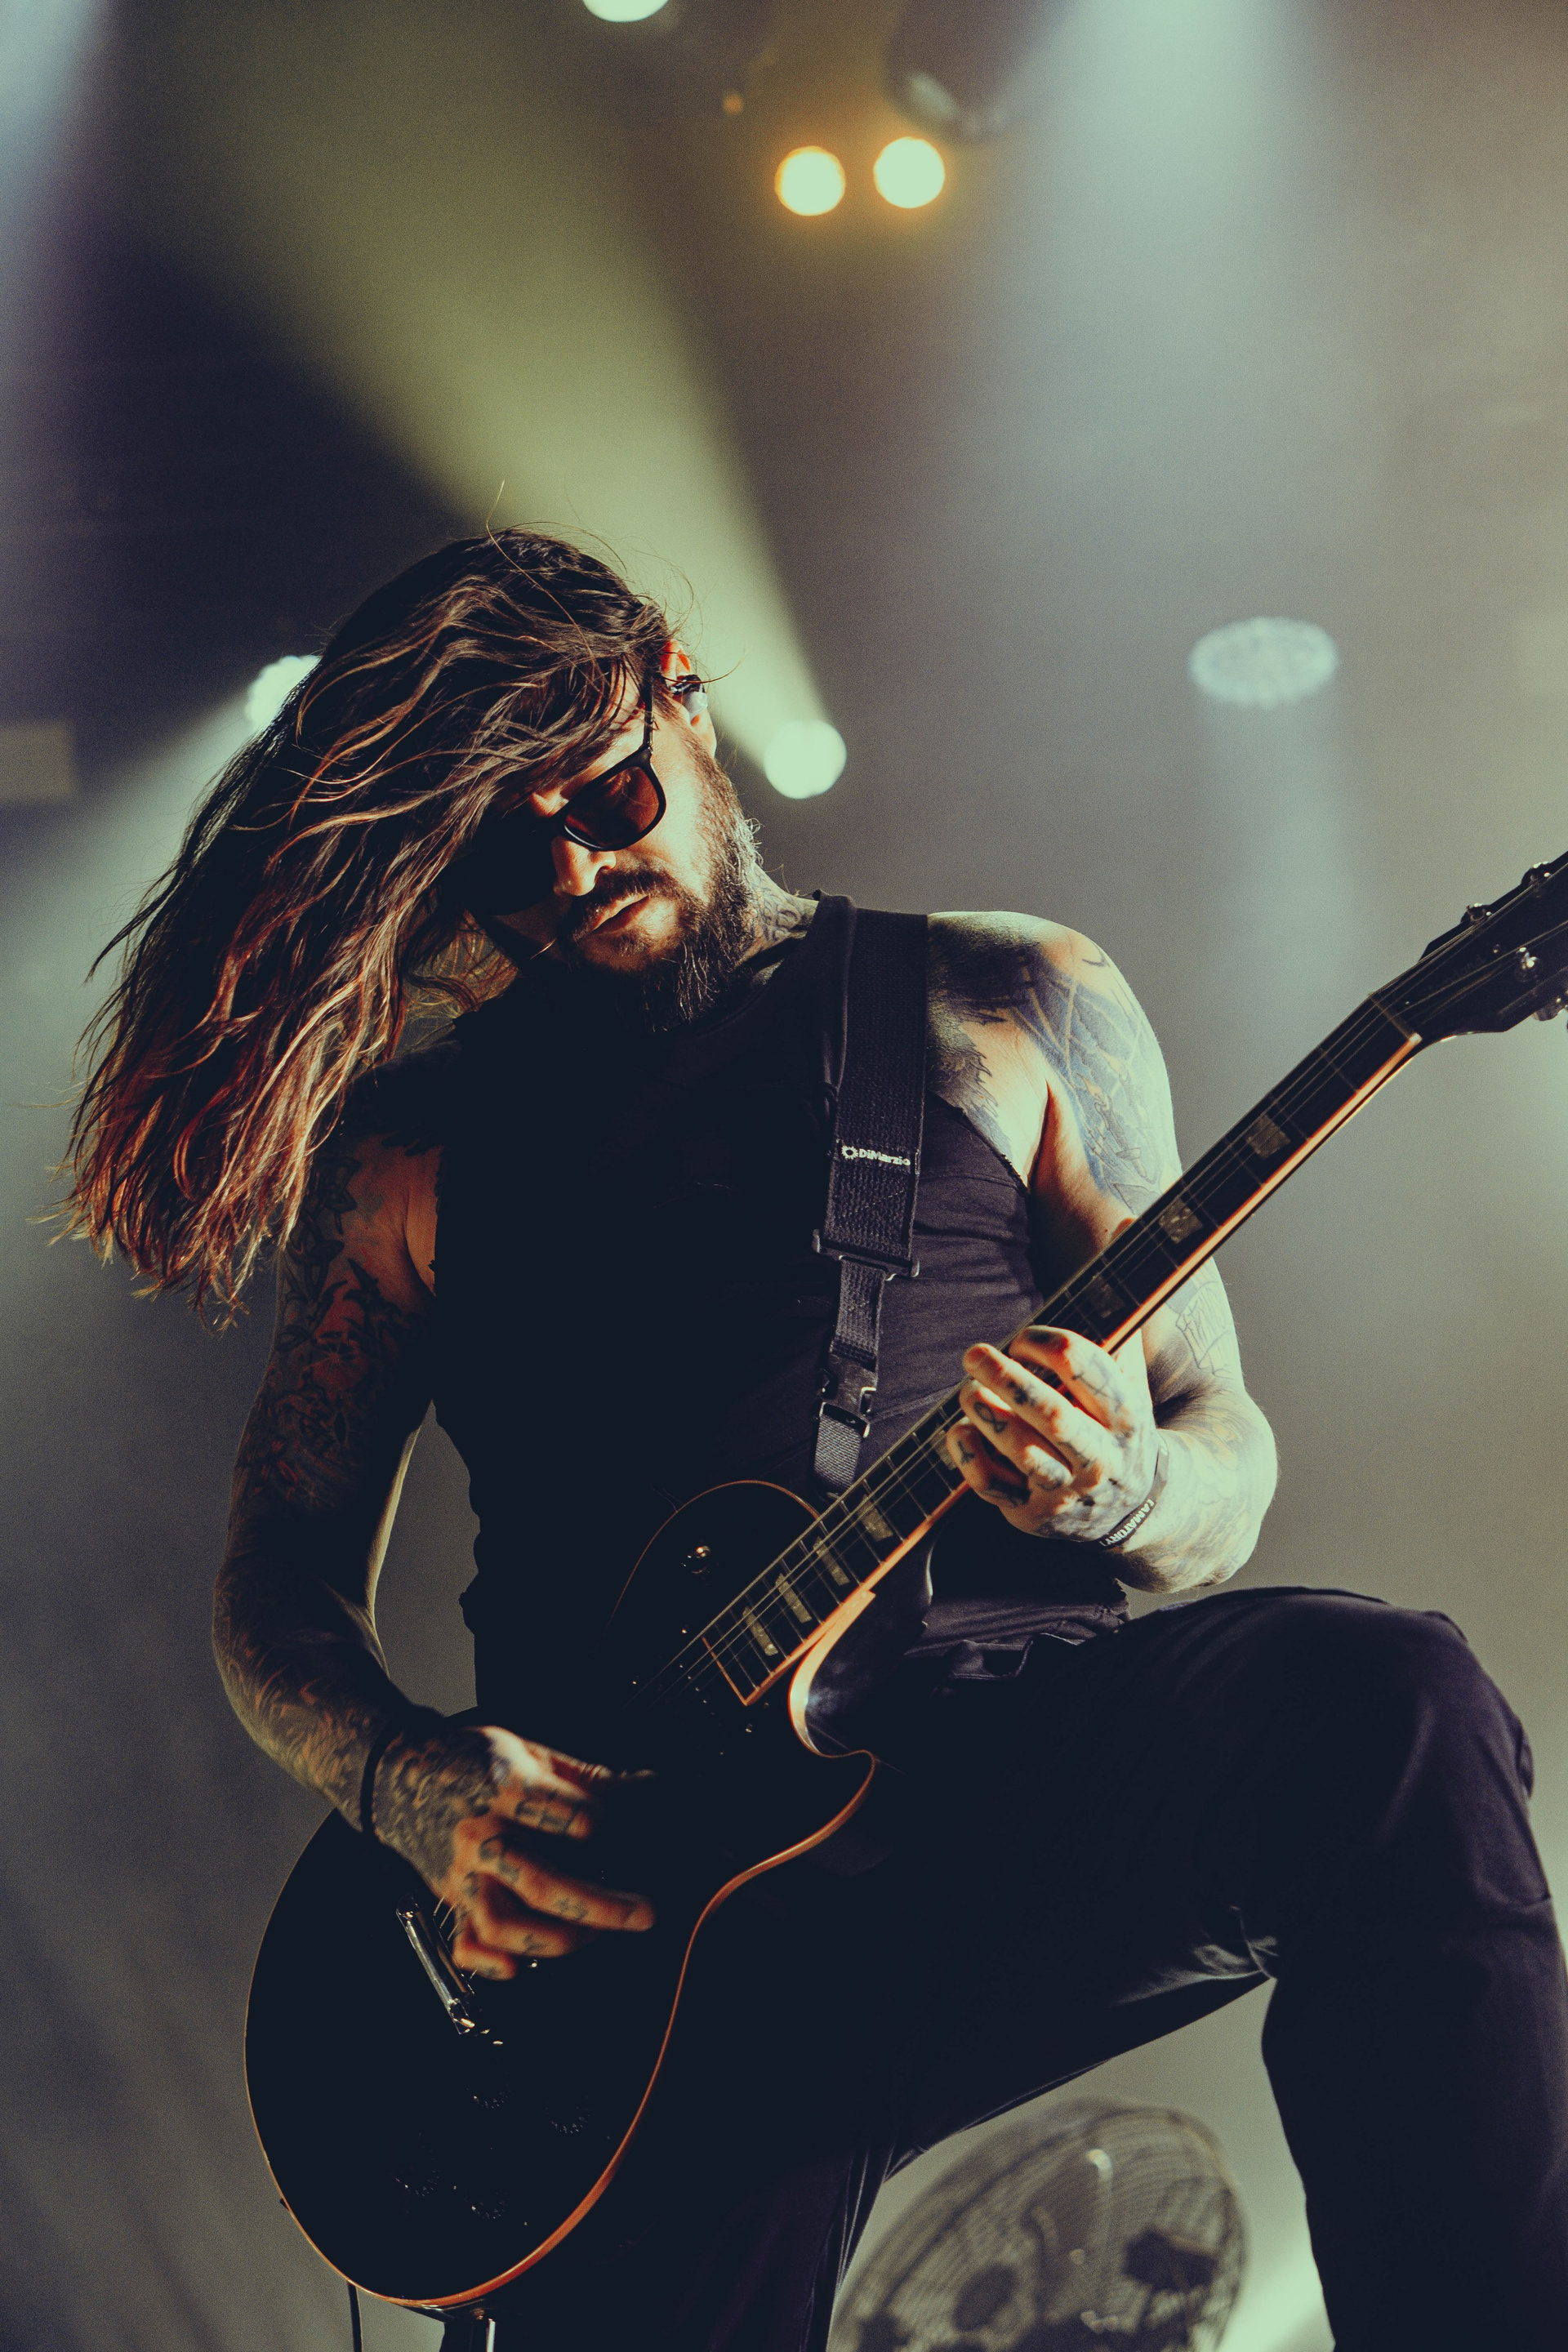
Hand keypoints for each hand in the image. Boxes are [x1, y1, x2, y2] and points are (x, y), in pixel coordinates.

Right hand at [373, 1722, 653, 1978]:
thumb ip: (587, 1778)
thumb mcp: (529, 1753)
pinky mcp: (450, 1898)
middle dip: (599, 1905)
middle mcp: (482, 1836)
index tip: (615, 1827)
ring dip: (554, 1939)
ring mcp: (464, 1873)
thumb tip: (650, 1787)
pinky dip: (490, 1963)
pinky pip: (465, 1943)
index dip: (598, 1822)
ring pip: (503, 1923)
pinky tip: (520, 1968)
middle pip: (541, 1882)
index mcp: (504, 1789)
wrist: (398, 1775)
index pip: (561, 1813)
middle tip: (645, 1913)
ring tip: (593, 1936)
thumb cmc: (474, 1762)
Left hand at [945, 1325, 1159, 1543]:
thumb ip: (1116, 1339)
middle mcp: (1101, 1456)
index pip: (1084, 1366)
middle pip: (1052, 1414)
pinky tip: (959, 1431)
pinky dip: (969, 1457)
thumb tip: (1098, 1274)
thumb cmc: (1118, 1429)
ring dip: (987, 1414)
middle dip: (1008, 1380)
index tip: (1021, 1340)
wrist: (1137, 1508)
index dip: (1044, 1343)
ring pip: (1022, 1451)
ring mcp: (1068, 1490)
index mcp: (1126, 1414)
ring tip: (968, 1391)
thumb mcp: (1132, 1386)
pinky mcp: (1036, 1514)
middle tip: (975, 1355)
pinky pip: (993, 1487)